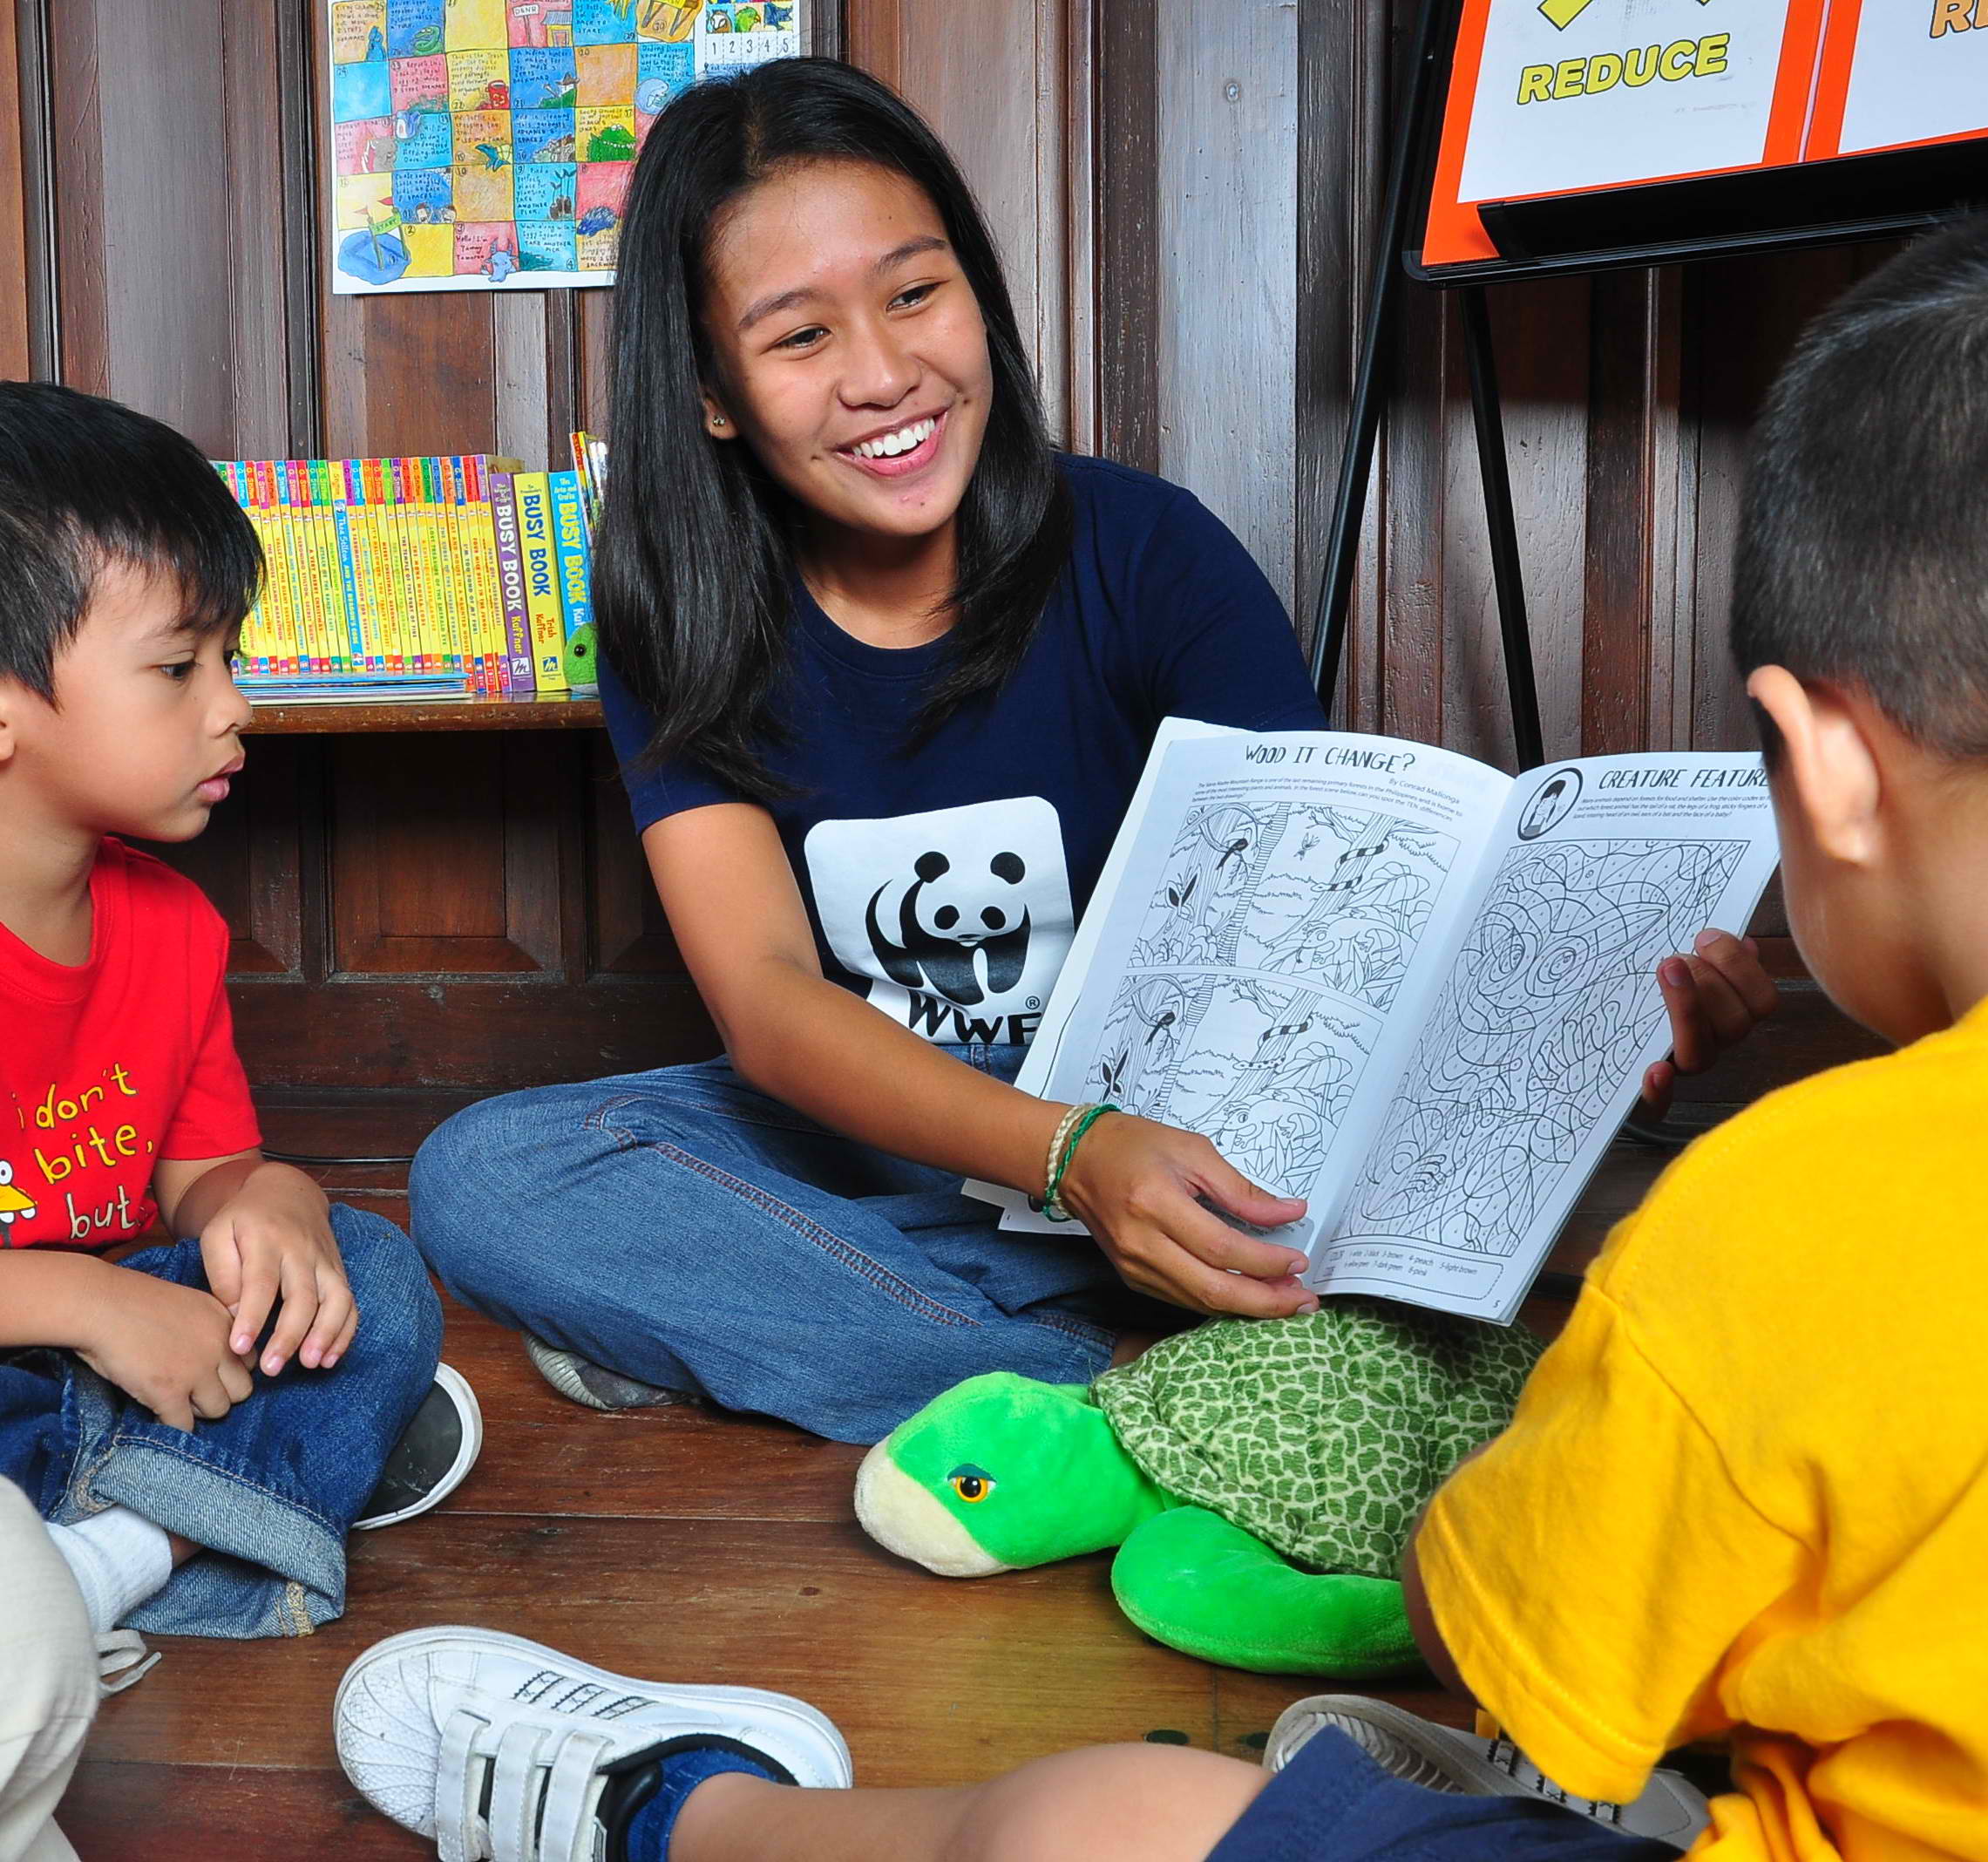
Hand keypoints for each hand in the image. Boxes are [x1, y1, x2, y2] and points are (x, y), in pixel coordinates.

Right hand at [75, 1270, 253, 1432]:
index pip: (251, 1360)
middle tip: (193, 1393)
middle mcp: (219, 1346)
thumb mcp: (187, 1304)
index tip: (210, 1374)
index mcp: (225, 1321)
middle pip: (242, 1389)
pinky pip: (184, 1425)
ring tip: (174, 1402)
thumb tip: (211, 1357)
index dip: (229, 1372)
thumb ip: (206, 1328)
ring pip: (218, 1410)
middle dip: (220, 1395)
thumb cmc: (131, 1301)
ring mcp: (197, 1371)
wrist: (98, 1304)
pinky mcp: (169, 1392)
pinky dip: (172, 1426)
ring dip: (197, 1411)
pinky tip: (157, 1415)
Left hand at [198, 1166, 355, 1374]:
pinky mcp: (339, 1272)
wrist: (287, 1192)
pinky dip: (345, 1332)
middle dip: (290, 1335)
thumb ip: (222, 1272)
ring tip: (309, 1365)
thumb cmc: (244, 1220)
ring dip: (326, 1334)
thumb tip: (234, 1315)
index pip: (261, 1282)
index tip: (238, 1347)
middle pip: (303, 1296)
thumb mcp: (218, 1233)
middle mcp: (302, 1251)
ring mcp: (326, 1261)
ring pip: (336, 1300)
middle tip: (271, 1369)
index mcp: (266, 1240)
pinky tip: (329, 1359)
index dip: (252, 1317)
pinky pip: (350, 1303)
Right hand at [1054, 1111, 1315, 1317]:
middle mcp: (1141, 1242)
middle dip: (1265, 1301)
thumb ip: (1241, 1189)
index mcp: (1156, 1203)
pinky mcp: (1132, 1277)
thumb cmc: (1132, 1145)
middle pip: (1212, 1289)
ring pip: (1198, 1302)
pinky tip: (1247, 1295)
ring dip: (1247, 1307)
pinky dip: (1218, 1301)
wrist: (1075, 1159)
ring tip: (1285, 1300)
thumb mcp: (1193, 1151)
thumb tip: (1288, 1213)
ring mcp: (1133, 1266)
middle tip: (1303, 1300)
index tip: (1299, 1260)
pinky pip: (1182, 1299)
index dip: (1265, 1261)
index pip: (1221, 1247)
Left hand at [1639, 927, 1779, 1121]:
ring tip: (1664, 972)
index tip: (1705, 935)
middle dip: (1707, 983)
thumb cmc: (1646, 992)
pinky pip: (1656, 1103)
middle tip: (1674, 958)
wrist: (1600, 1044)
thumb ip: (1714, 959)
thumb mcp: (1681, 969)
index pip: (1761, 1001)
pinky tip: (1656, 1071)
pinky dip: (1660, 1090)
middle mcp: (1711, 1044)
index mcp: (1728, 1014)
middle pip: (1733, 1025)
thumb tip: (1744, 943)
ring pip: (1700, 1055)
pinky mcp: (1645, 1093)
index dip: (1741, 968)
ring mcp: (1678, 1068)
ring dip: (1688, 1012)